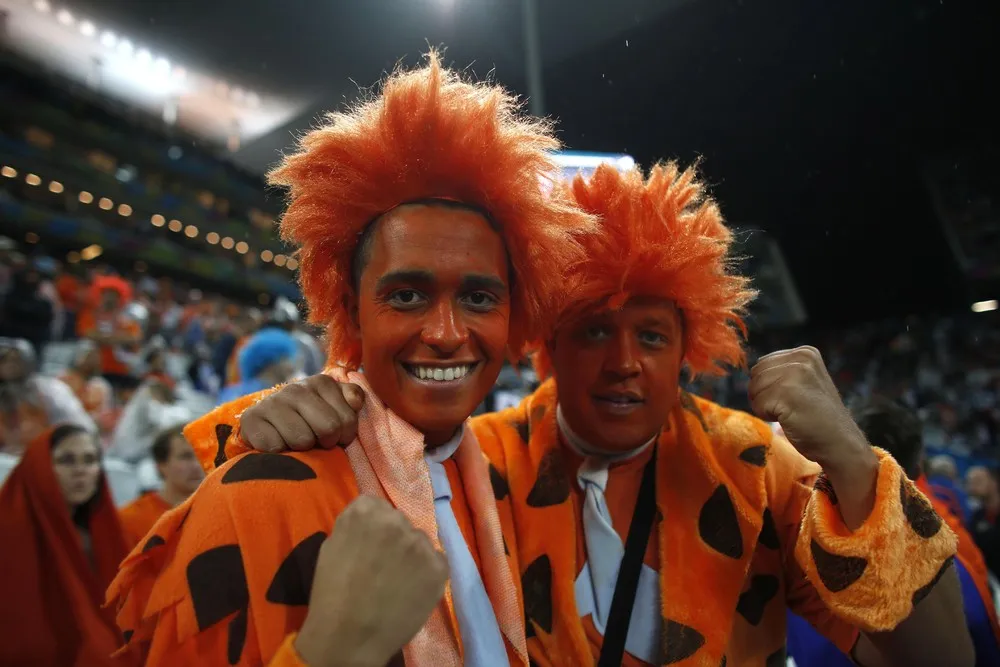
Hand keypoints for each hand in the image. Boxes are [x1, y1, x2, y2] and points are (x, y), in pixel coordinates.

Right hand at [240, 374, 364, 452]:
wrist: (267, 424)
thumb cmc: (310, 419)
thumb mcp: (335, 405)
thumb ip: (352, 398)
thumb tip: (355, 402)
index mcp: (322, 382)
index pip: (347, 420)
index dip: (344, 437)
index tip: (335, 437)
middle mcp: (296, 388)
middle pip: (328, 429)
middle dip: (326, 443)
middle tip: (317, 442)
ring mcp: (273, 402)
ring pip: (302, 441)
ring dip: (302, 450)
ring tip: (297, 443)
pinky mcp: (252, 419)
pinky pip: (276, 448)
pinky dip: (280, 453)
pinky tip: (279, 444)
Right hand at [294, 496, 448, 666]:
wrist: (349, 637)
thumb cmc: (332, 594)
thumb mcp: (331, 547)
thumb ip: (354, 527)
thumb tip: (371, 524)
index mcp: (365, 511)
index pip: (376, 506)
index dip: (374, 527)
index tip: (370, 545)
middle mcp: (396, 520)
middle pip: (400, 522)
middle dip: (394, 538)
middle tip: (384, 565)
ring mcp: (420, 543)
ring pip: (420, 541)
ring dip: (412, 555)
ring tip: (398, 581)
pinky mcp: (438, 567)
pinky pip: (436, 562)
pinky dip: (427, 573)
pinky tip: (412, 590)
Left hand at [748, 346, 869, 469]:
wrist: (840, 443)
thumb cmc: (818, 417)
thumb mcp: (805, 382)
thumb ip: (783, 371)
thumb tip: (752, 371)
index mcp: (806, 353)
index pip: (763, 364)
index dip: (768, 386)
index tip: (792, 398)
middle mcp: (801, 358)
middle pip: (756, 374)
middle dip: (764, 395)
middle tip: (788, 408)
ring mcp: (795, 374)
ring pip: (754, 389)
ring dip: (766, 406)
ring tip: (790, 413)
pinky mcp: (786, 392)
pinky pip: (757, 404)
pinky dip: (767, 416)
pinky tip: (789, 419)